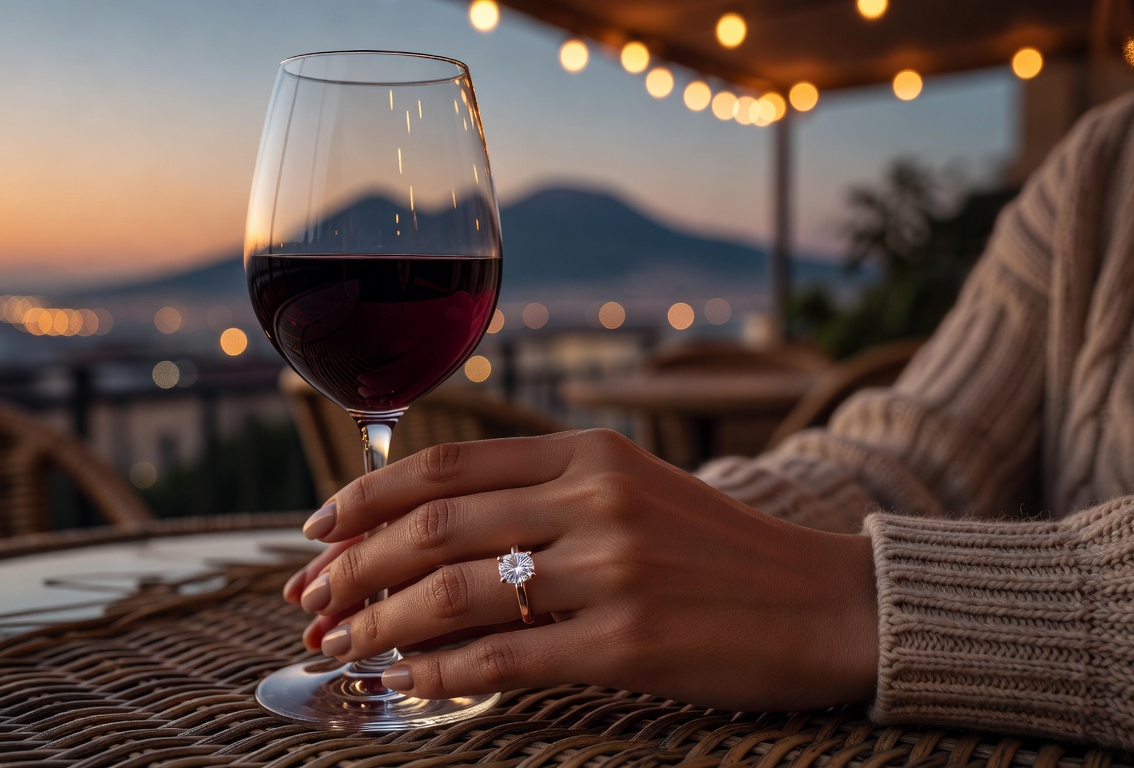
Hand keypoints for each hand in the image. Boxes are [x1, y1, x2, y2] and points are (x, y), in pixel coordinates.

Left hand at [288, 429, 877, 711]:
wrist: (828, 604)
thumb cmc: (722, 551)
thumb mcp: (635, 489)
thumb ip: (544, 494)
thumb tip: (430, 534)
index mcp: (590, 451)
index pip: (447, 463)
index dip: (366, 495)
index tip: (316, 529)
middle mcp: (595, 498)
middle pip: (433, 526)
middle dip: (351, 565)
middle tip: (305, 598)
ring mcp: (612, 569)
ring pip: (452, 592)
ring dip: (376, 622)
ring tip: (334, 643)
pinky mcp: (629, 643)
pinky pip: (503, 658)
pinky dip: (437, 673)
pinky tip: (402, 682)